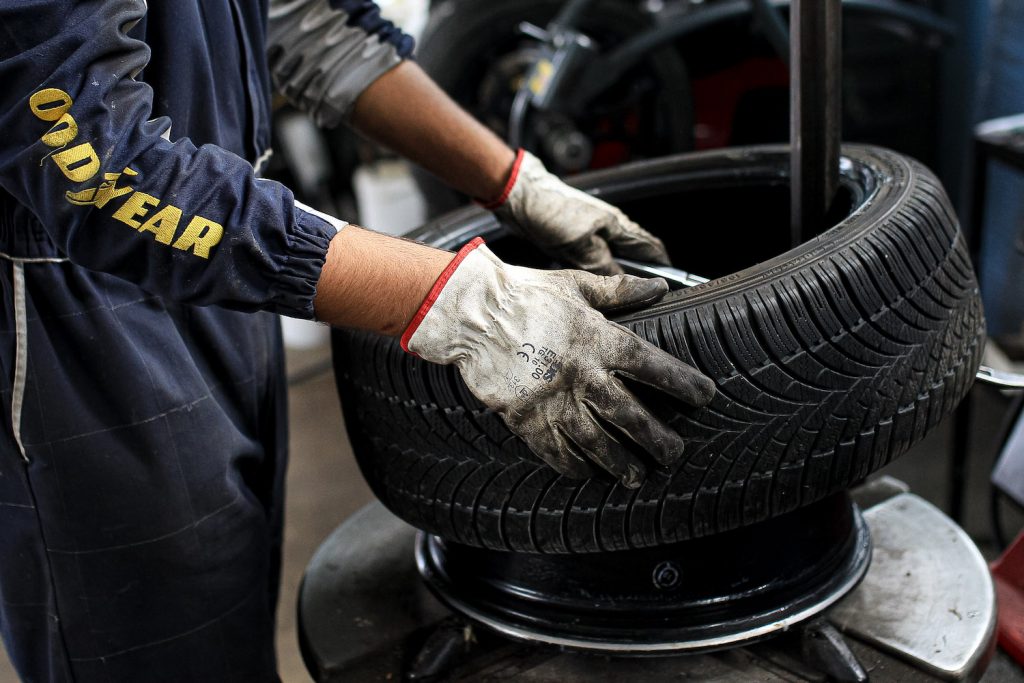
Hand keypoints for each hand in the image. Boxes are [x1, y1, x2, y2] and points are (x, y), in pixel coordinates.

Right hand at [401, 238, 714, 487]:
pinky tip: (588, 474)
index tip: (704, 396)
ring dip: (620, 463)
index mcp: (598, 338)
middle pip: (630, 416)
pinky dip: (574, 466)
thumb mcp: (577, 285)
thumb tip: (659, 287)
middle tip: (674, 455)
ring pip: (596, 442)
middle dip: (658, 440)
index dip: (683, 383)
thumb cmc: (526, 294)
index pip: (653, 366)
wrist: (472, 313)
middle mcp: (581, 374)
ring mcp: (552, 400)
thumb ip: (621, 291)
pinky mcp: (525, 418)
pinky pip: (556, 451)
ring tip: (637, 477)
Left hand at [485, 150, 670, 274]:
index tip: (669, 283)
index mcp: (616, 223)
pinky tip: (589, 280)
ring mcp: (591, 228)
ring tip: (615, 292)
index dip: (662, 265)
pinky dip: (594, 268)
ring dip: (613, 271)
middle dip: (638, 272)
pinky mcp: (573, 232)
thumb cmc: (550, 211)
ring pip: (610, 255)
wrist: (521, 195)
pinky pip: (592, 255)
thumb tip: (621, 282)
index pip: (649, 246)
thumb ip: (602, 265)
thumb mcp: (580, 246)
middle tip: (641, 295)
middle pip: (631, 252)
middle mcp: (607, 224)